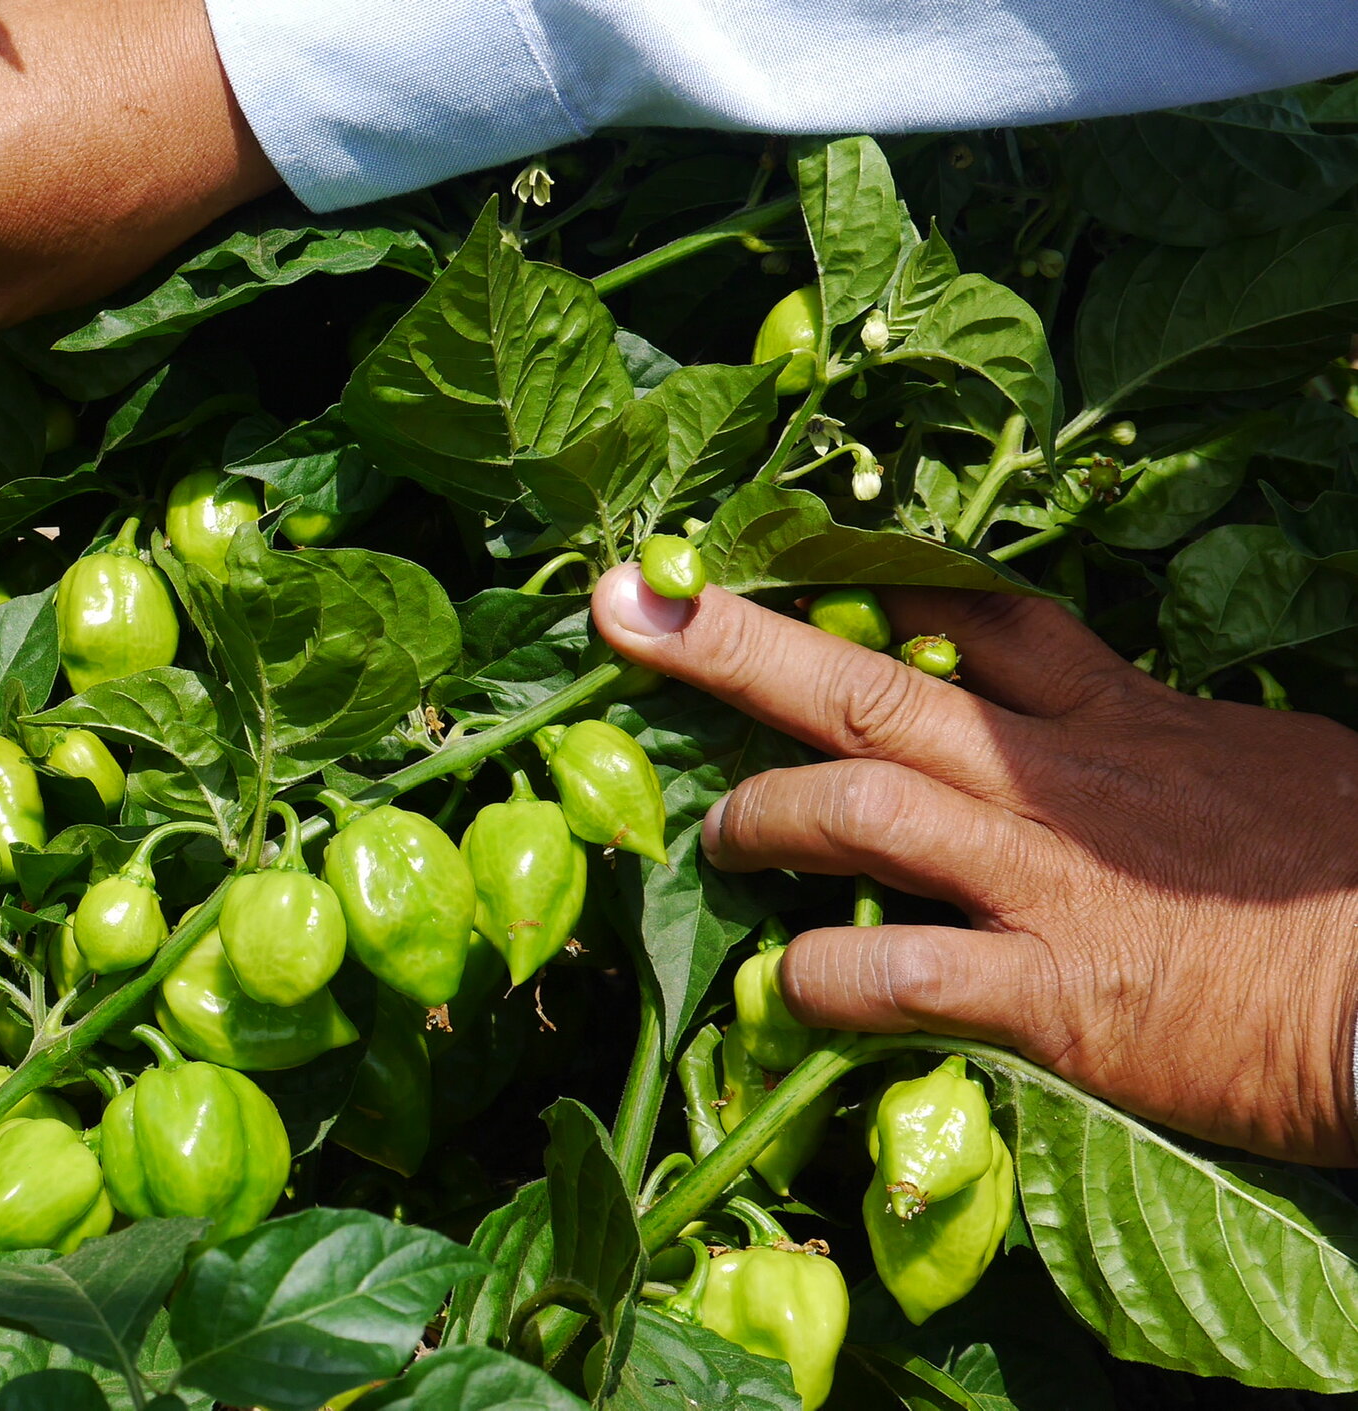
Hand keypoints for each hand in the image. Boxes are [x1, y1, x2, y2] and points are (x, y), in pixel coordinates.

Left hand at [591, 564, 1357, 1165]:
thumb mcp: (1271, 767)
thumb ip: (1174, 753)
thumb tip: (1138, 747)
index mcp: (1125, 721)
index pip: (979, 619)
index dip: (866, 578)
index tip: (771, 549)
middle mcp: (1066, 783)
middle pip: (874, 682)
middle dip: (736, 640)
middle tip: (627, 605)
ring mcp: (1050, 884)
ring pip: (858, 812)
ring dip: (758, 816)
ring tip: (709, 834)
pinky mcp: (1055, 997)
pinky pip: (895, 976)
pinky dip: (818, 979)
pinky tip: (778, 990)